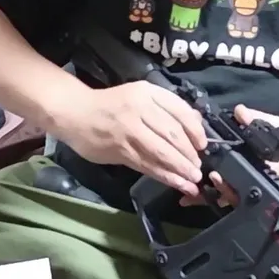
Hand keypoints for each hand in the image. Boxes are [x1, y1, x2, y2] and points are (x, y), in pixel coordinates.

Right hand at [48, 82, 206, 194]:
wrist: (75, 113)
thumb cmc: (111, 105)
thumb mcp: (140, 95)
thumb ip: (166, 107)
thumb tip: (196, 122)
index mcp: (147, 93)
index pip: (179, 111)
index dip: (195, 130)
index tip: (202, 145)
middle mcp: (139, 110)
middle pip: (173, 134)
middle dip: (189, 154)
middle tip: (199, 167)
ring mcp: (129, 132)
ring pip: (161, 152)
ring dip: (180, 168)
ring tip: (193, 180)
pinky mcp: (121, 151)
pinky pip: (148, 166)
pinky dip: (165, 177)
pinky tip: (178, 184)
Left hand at [181, 105, 278, 206]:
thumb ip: (258, 119)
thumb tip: (239, 111)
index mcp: (265, 176)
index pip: (241, 187)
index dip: (225, 185)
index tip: (213, 176)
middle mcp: (258, 183)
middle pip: (231, 196)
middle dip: (211, 195)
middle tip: (190, 192)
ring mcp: (256, 182)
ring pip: (231, 194)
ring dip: (212, 193)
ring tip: (190, 194)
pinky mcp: (253, 176)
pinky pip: (234, 186)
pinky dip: (220, 186)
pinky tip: (204, 182)